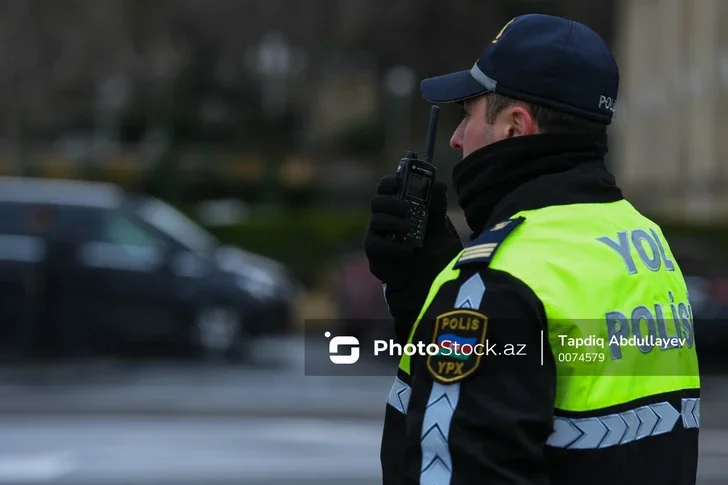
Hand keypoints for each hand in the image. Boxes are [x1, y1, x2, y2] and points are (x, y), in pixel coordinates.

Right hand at [363, 175, 462, 340]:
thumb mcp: (439, 224)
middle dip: (392, 202)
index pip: (386, 188)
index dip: (389, 182)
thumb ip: (437, 205)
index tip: (399, 182)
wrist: (432, 278)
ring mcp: (378, 236)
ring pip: (375, 221)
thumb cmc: (433, 248)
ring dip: (393, 222)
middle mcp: (384, 219)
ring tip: (410, 229)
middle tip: (407, 209)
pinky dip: (392, 245)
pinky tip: (407, 249)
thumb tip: (439, 184)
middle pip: (378, 202)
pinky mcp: (376, 255)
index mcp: (398, 206)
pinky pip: (376, 244)